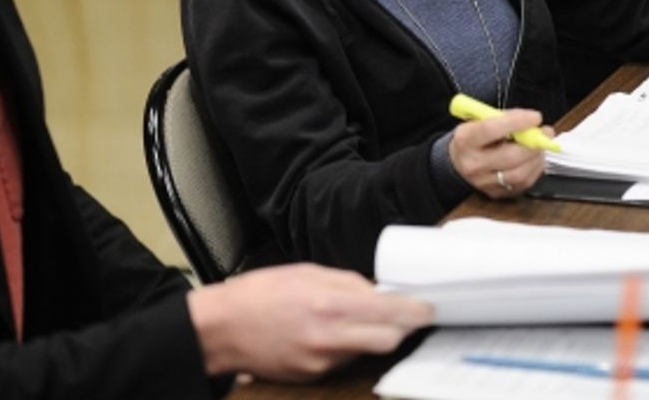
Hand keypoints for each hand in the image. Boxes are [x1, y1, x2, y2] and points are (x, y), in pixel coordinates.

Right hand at [187, 264, 431, 380]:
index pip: (389, 314)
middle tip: (403, 315)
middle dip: (400, 328)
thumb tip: (378, 290)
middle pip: (388, 341)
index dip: (415, 311)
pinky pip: (343, 361)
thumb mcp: (306, 272)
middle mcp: (328, 338)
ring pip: (366, 351)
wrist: (221, 329)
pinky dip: (346, 346)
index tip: (427, 307)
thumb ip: (347, 282)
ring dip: (370, 336)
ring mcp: (321, 362)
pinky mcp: (312, 376)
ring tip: (351, 318)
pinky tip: (330, 332)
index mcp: (329, 304)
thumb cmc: (259, 294)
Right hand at [447, 108, 549, 197]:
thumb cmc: (473, 138)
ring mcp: (484, 182)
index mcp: (466, 140)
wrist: (458, 162)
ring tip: (540, 146)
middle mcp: (473, 164)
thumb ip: (504, 118)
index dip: (517, 122)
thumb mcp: (479, 120)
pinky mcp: (495, 193)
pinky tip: (535, 159)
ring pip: (519, 174)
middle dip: (533, 144)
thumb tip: (531, 122)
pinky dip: (534, 170)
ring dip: (536, 158)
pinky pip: (523, 184)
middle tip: (546, 133)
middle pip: (510, 156)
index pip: (491, 130)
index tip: (535, 117)